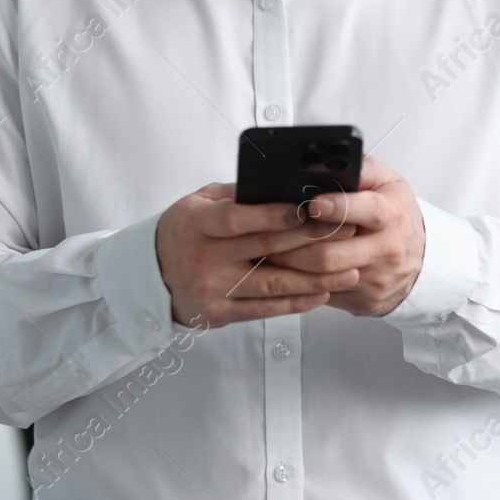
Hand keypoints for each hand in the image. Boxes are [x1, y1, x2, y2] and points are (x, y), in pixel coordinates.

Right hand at [155, 182, 361, 327]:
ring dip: (316, 279)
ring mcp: (212, 289)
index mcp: (197, 224)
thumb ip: (237, 195)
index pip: (237, 219)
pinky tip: (323, 293)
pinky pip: (265, 310)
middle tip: (348, 232)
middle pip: (265, 249)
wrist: (150, 277)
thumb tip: (284, 185)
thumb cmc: (185, 230)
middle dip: (310, 240)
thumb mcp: (199, 203)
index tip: (307, 209)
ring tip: (349, 271)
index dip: (272, 215)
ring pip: (272, 285)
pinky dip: (297, 303)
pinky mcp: (220, 314)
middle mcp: (204, 258)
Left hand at [268, 157, 425, 317]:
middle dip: (294, 243)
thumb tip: (337, 159)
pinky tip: (286, 272)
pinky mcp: (365, 300)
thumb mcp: (390, 185)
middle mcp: (387, 249)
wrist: (423, 261)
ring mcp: (375, 279)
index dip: (338, 207)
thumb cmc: (398, 217)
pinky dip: (301, 284)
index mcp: (393, 215)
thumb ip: (365, 169)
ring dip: (290, 265)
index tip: (312, 204)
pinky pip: (325, 295)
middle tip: (270, 232)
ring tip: (269, 250)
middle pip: (332, 253)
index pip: (367, 211)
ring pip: (323, 278)